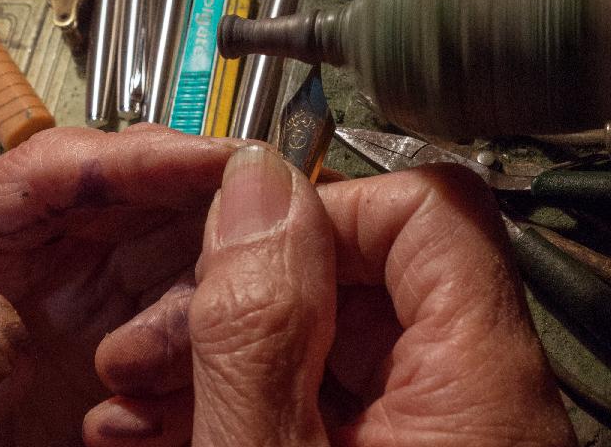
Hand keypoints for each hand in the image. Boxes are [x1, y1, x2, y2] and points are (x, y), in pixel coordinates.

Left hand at [0, 126, 245, 446]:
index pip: (56, 168)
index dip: (142, 157)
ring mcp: (88, 284)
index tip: (217, 158)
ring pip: (177, 242)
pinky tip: (180, 383)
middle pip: (139, 187)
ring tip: (205, 337)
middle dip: (206, 194)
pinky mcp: (122, 324)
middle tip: (275, 216)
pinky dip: (206, 329)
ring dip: (211, 276)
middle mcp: (40, 245)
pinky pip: (187, 304)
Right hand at [85, 147, 576, 445]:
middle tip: (149, 339)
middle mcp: (471, 403)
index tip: (233, 240)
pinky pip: (316, 399)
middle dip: (229, 294)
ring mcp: (428, 435)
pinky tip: (164, 428)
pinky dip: (237, 401)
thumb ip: (258, 327)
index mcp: (477, 387)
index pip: (424, 207)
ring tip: (132, 394)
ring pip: (320, 339)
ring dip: (213, 352)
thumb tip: (251, 188)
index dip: (318, 204)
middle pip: (357, 273)